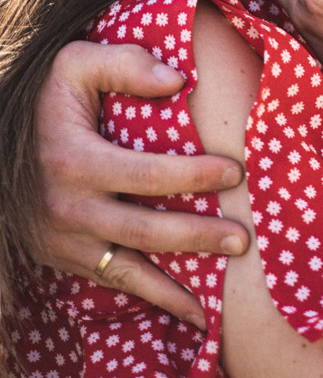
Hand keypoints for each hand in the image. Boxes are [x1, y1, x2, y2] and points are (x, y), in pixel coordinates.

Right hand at [35, 40, 250, 327]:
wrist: (1, 150)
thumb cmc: (52, 102)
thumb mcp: (75, 66)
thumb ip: (125, 63)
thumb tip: (176, 81)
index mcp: (75, 161)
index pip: (146, 174)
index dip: (193, 176)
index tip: (235, 172)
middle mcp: (68, 209)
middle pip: (145, 230)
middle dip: (197, 237)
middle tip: (243, 239)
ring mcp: (65, 241)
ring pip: (130, 269)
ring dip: (178, 284)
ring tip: (222, 296)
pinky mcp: (66, 259)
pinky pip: (115, 283)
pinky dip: (153, 299)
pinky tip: (190, 313)